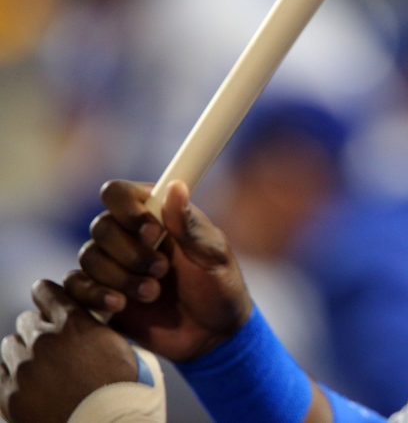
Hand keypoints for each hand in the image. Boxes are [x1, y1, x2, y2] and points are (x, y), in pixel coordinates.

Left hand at [0, 280, 136, 422]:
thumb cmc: (120, 388)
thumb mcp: (116, 344)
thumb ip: (91, 324)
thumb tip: (78, 314)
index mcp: (73, 323)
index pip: (44, 291)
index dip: (48, 297)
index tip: (51, 306)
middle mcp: (44, 340)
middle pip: (26, 320)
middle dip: (38, 330)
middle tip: (54, 347)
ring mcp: (23, 368)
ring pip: (10, 346)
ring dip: (24, 354)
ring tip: (43, 370)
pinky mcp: (8, 395)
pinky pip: (0, 374)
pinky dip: (12, 377)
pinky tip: (31, 385)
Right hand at [65, 180, 251, 361]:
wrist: (211, 333)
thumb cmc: (218, 286)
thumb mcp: (213, 255)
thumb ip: (189, 224)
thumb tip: (175, 186)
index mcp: (155, 213)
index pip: (118, 193)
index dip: (127, 209)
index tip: (152, 231)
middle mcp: (128, 234)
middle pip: (101, 227)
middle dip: (130, 252)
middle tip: (162, 269)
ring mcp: (112, 264)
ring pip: (89, 257)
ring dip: (120, 277)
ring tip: (153, 292)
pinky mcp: (101, 293)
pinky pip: (76, 287)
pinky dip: (94, 294)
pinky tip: (120, 304)